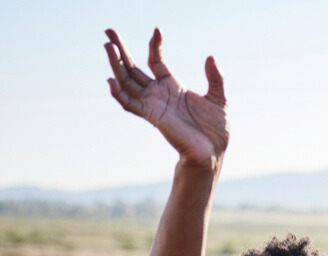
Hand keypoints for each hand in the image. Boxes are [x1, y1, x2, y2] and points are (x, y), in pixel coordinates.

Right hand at [104, 28, 228, 167]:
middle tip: (108, 31)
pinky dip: (119, 93)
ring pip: (127, 82)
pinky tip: (111, 80)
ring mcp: (153, 104)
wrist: (213, 151)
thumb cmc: (215, 128)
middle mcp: (158, 94)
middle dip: (120, 50)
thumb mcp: (219, 97)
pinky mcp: (152, 117)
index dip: (154, 46)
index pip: (155, 61)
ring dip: (116, 65)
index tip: (157, 31)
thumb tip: (211, 57)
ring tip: (108, 47)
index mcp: (172, 86)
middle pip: (133, 68)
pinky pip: (130, 104)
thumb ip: (215, 77)